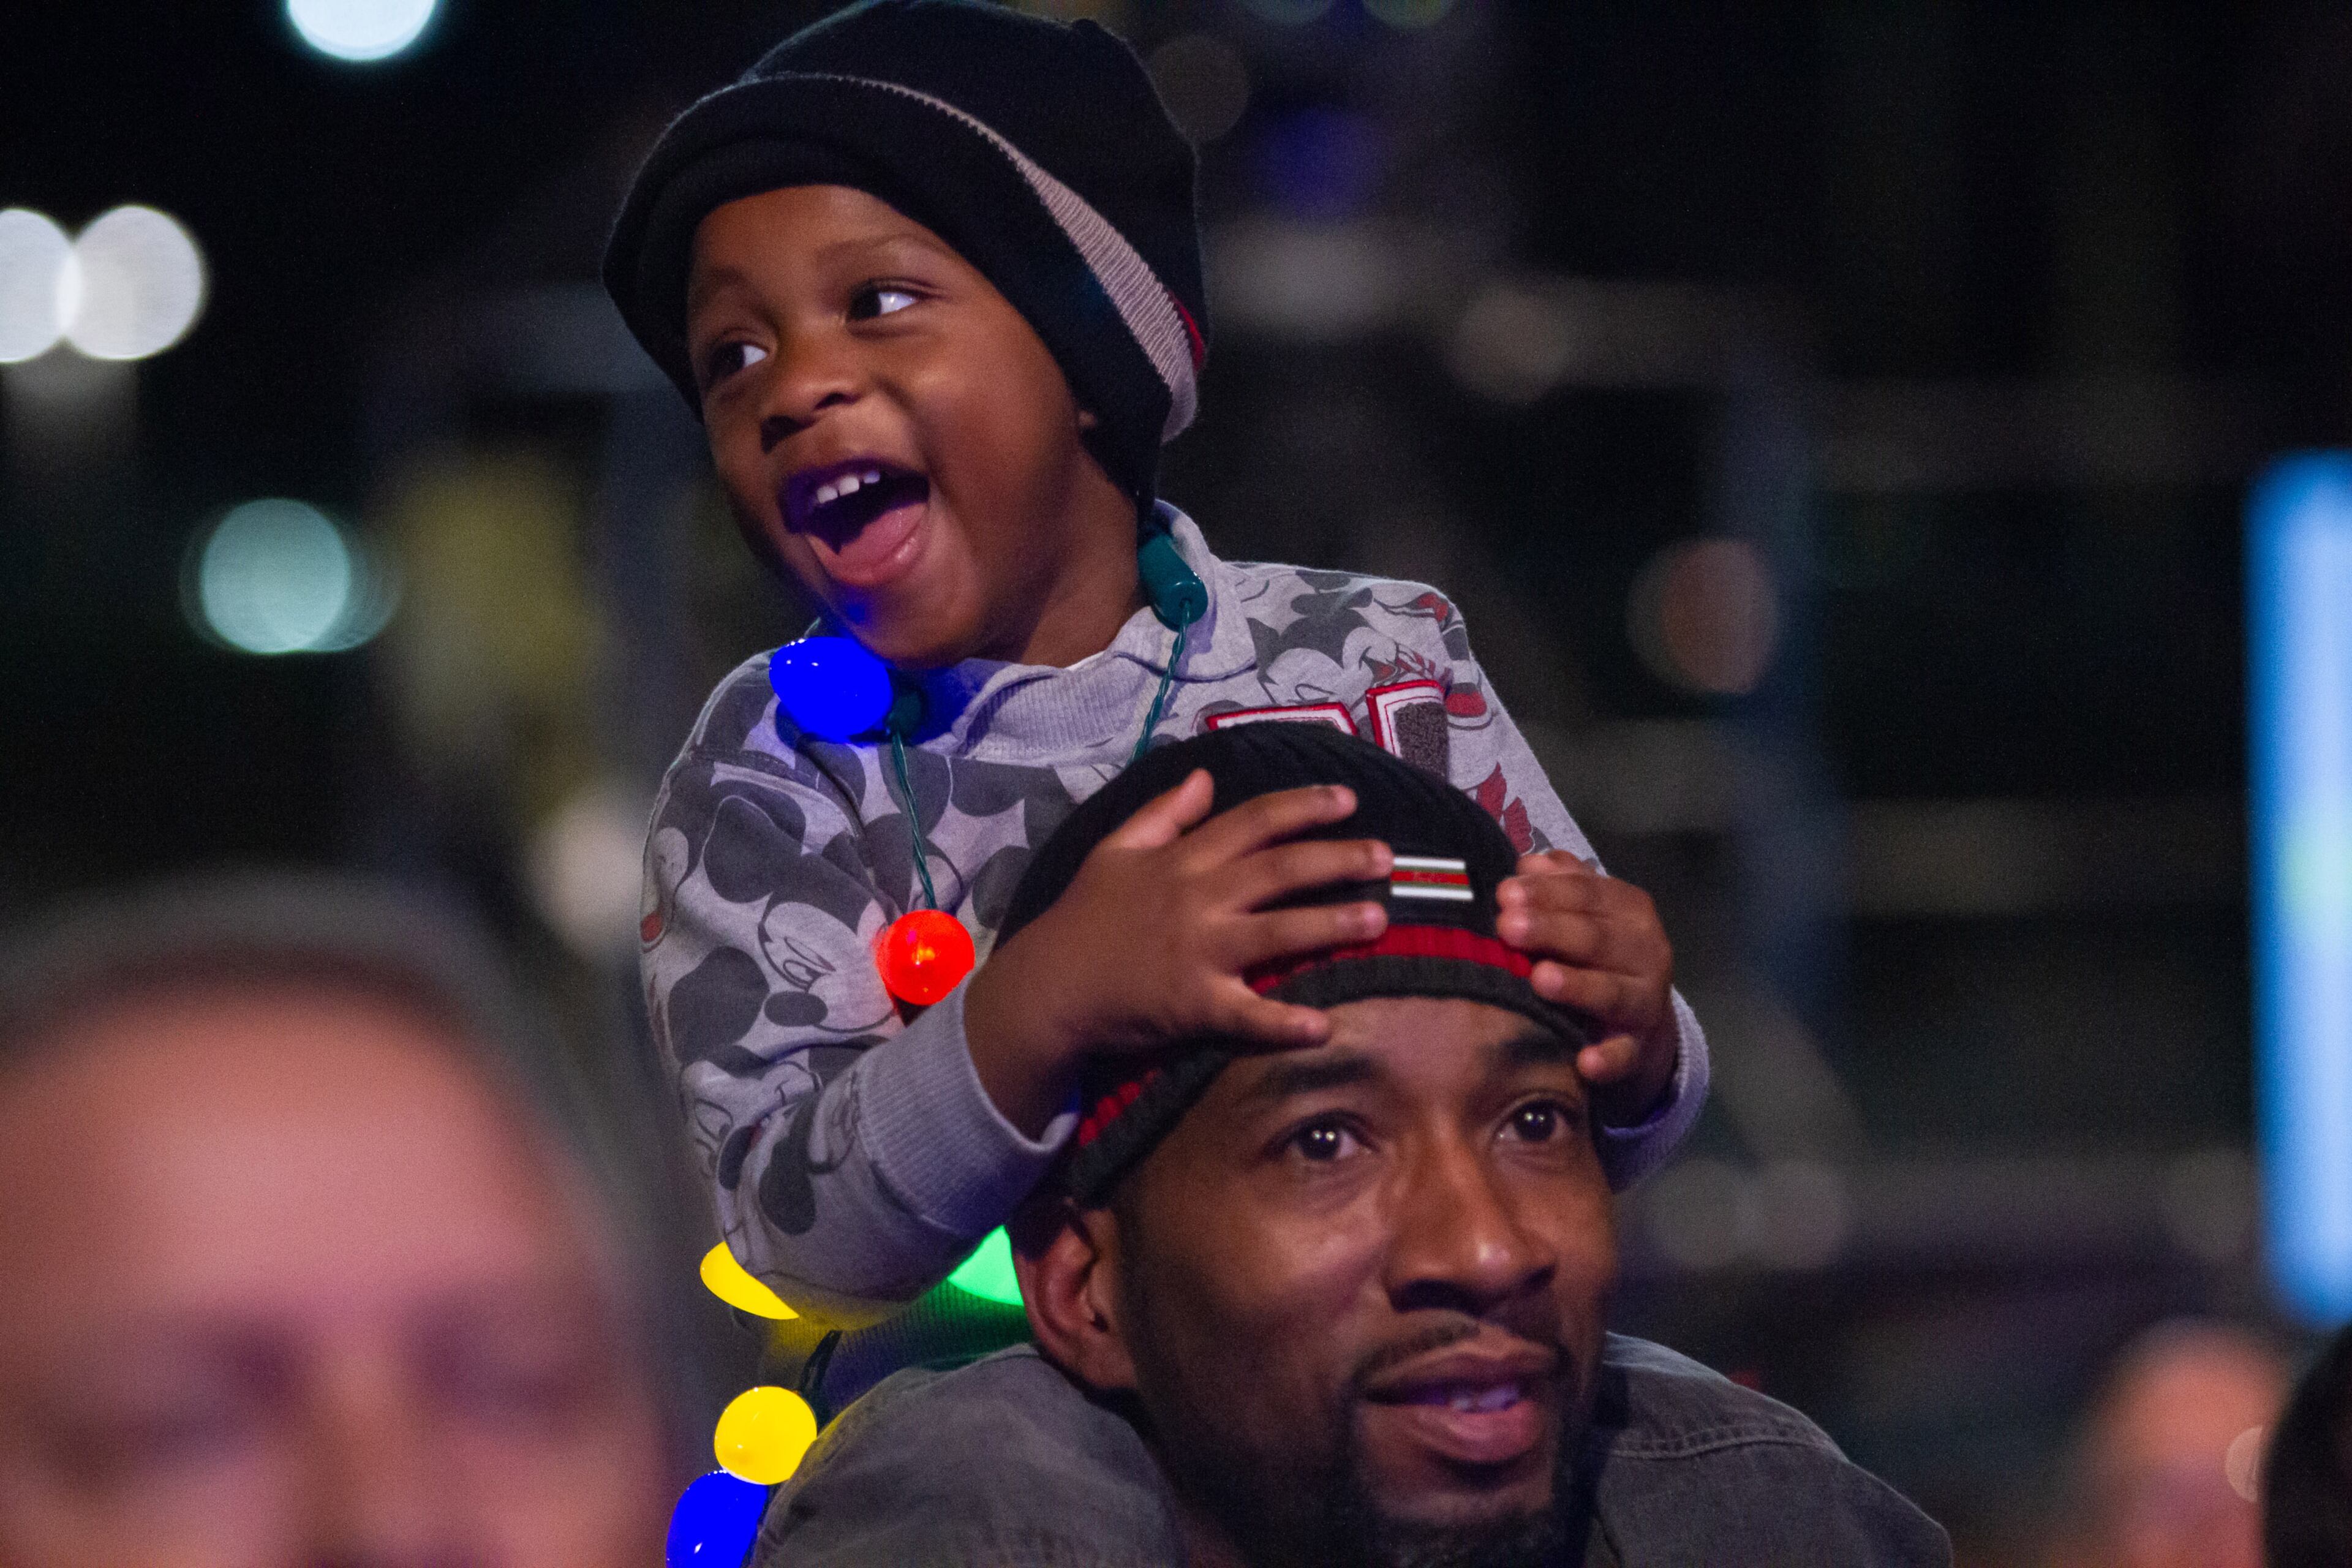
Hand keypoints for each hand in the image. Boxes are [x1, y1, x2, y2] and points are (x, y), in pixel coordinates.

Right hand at [965, 771, 1391, 1135]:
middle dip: (1337, 859)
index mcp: (1182, 860)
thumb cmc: (1084, 918)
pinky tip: (1324, 1026)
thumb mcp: (1115, 850)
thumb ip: (1164, 812)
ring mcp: (1198, 952)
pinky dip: (1284, 1022)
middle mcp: (1197, 899)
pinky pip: (1247, 1013)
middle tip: (1387, 856)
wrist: (1048, 986)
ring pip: (1277, 933)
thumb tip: (1206, 775)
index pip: (1253, 822)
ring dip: (1331, 925)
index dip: (1303, 807)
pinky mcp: (1194, 1004)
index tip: (1349, 800)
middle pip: (1279, 870)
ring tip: (1379, 920)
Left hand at [1495, 851, 1675, 1127]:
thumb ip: (1559, 884)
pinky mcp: (1639, 1047)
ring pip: (1612, 993)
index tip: (1505, 893)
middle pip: (1596, 938)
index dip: (1547, 893)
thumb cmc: (1596, 951)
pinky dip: (1608, 1059)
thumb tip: (1529, 864)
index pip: (1588, 894)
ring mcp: (1645, 1001)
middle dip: (1551, 931)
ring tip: (1540, 978)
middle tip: (1507, 927)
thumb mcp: (1584, 911)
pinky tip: (1585, 1062)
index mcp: (1630, 910)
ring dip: (1577, 987)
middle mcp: (1646, 952)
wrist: (1638, 1015)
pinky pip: (1624, 1054)